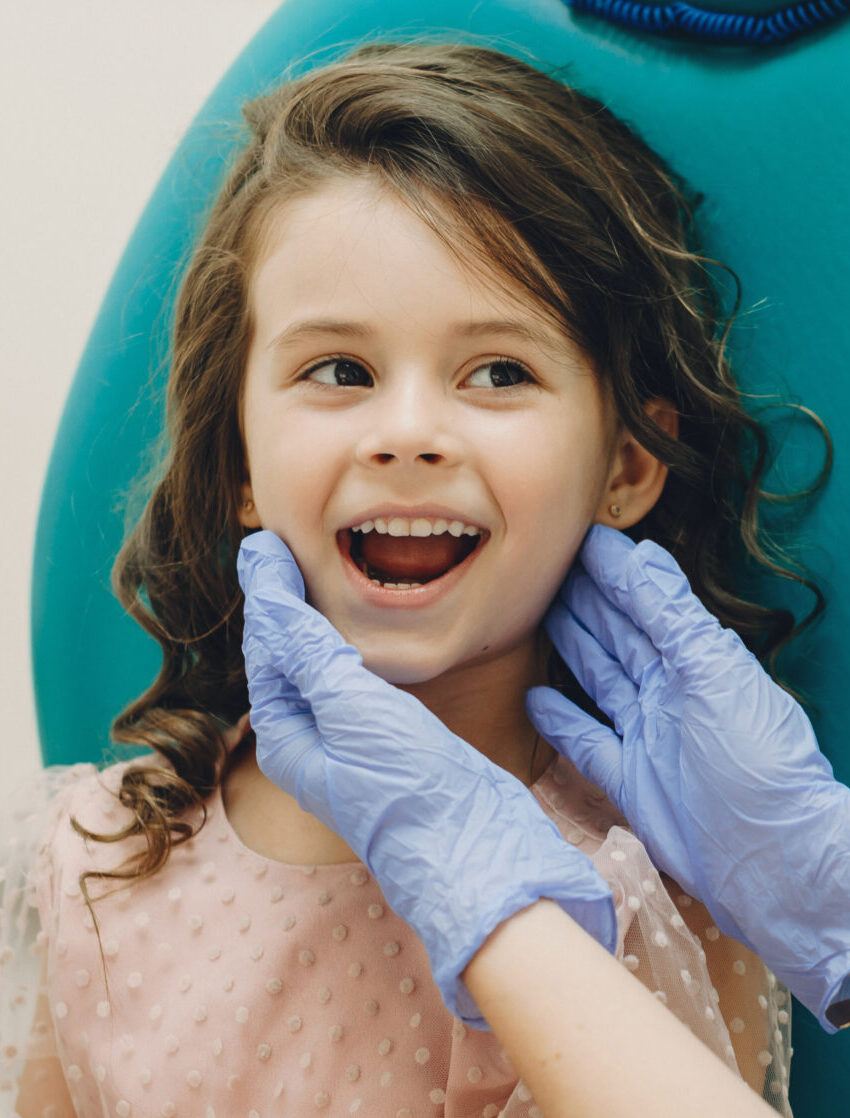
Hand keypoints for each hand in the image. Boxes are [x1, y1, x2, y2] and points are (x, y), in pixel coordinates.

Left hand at [237, 529, 616, 1024]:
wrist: (475, 849)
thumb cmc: (408, 785)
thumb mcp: (352, 708)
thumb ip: (308, 650)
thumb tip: (265, 592)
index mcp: (288, 737)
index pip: (266, 650)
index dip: (265, 594)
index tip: (264, 543)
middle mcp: (311, 741)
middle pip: (286, 659)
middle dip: (281, 605)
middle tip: (279, 547)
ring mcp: (350, 743)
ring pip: (319, 669)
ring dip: (312, 621)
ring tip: (309, 574)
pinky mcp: (388, 743)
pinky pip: (353, 684)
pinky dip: (348, 646)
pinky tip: (360, 630)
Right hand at [526, 524, 849, 1028]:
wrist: (769, 858)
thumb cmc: (754, 758)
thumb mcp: (714, 672)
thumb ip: (672, 614)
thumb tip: (640, 553)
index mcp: (694, 659)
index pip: (644, 602)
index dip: (611, 571)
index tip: (576, 539)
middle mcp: (667, 691)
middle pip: (616, 635)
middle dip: (585, 600)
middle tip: (544, 569)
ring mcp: (645, 734)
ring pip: (599, 679)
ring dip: (571, 647)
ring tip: (537, 617)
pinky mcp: (627, 778)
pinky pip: (585, 740)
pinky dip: (560, 719)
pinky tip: (534, 698)